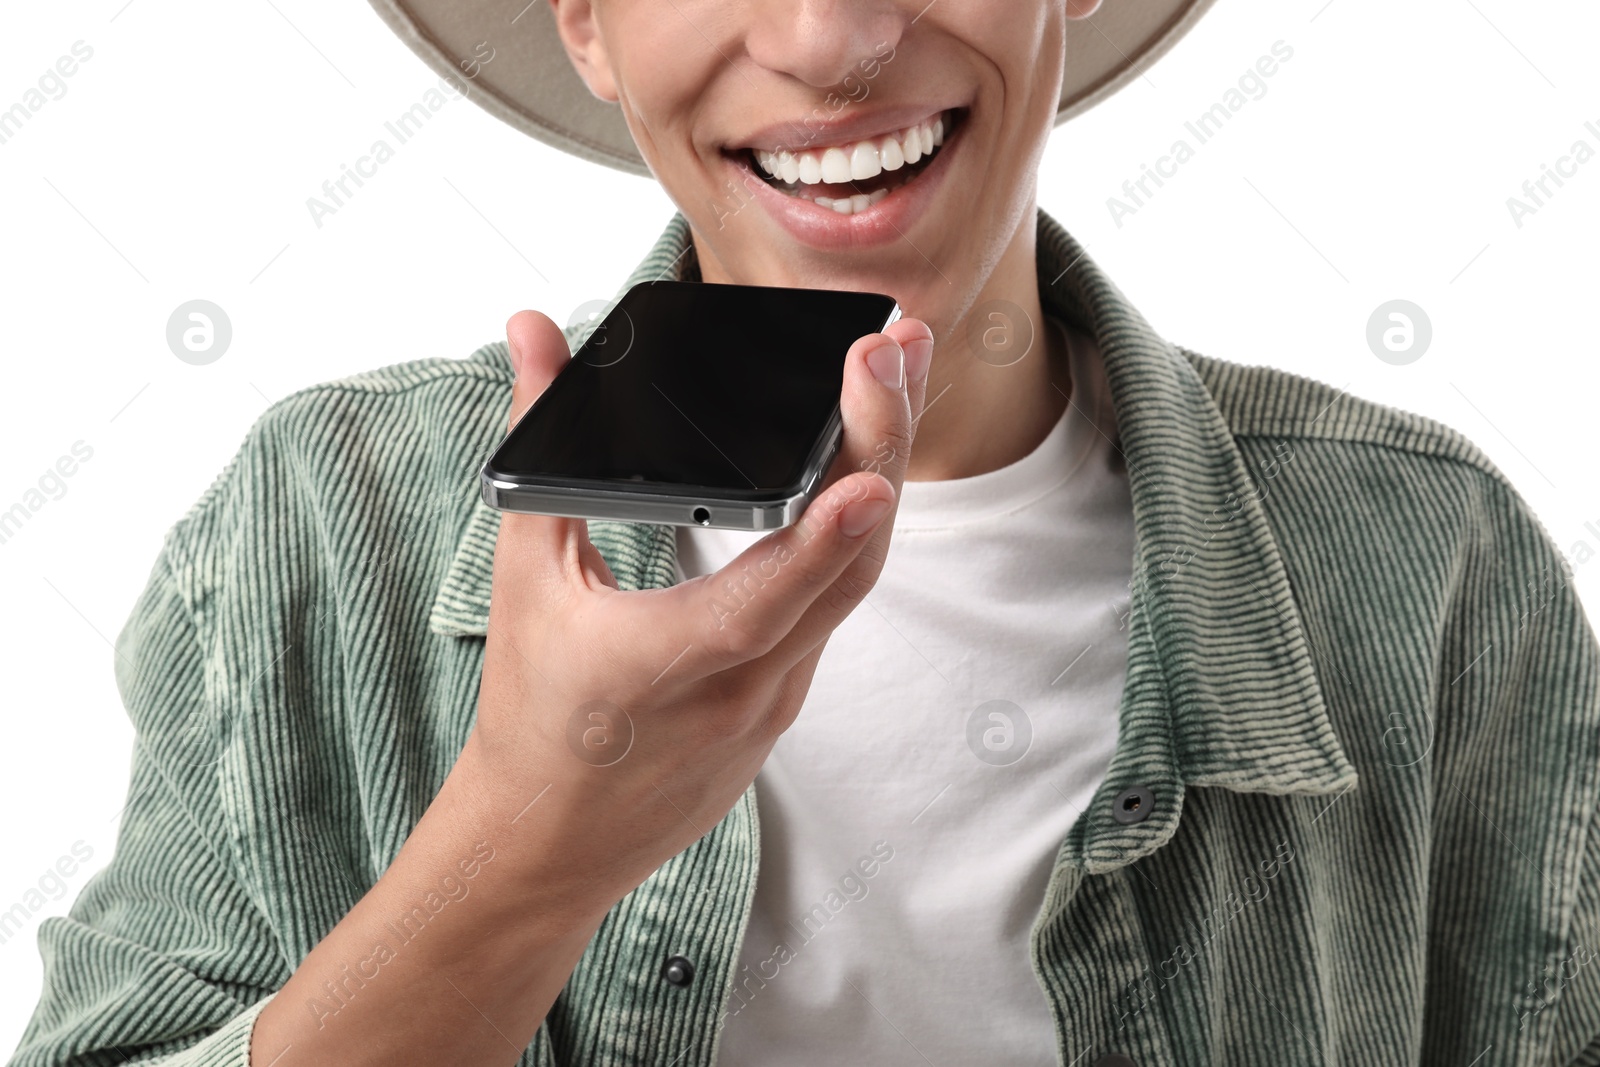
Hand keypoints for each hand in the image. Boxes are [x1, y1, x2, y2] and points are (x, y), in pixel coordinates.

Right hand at [468, 306, 932, 926]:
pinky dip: (858, 531)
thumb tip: (533, 333)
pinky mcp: (789, 701)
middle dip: (882, 449)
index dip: (823, 541)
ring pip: (855, 583)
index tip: (869, 477)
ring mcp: (778, 701)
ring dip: (884, 477)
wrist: (552, 838)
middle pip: (846, 569)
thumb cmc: (533, 712)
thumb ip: (540, 444)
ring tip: (899, 378)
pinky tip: (868, 463)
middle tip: (899, 348)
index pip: (765, 602)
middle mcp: (742, 690)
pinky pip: (839, 607)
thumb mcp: (527, 577)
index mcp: (666, 666)